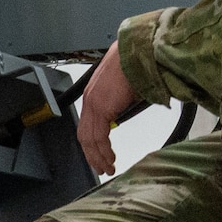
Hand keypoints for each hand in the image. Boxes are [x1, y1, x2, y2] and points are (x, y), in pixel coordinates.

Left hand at [75, 42, 135, 177]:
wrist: (136, 53)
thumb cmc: (135, 66)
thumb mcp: (126, 90)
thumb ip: (122, 103)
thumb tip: (127, 112)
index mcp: (93, 95)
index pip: (87, 125)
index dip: (91, 143)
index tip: (99, 155)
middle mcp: (90, 100)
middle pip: (85, 135)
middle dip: (92, 154)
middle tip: (101, 167)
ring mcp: (93, 104)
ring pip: (90, 138)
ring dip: (99, 156)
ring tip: (108, 168)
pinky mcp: (100, 107)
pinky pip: (99, 136)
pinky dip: (104, 150)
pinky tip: (110, 159)